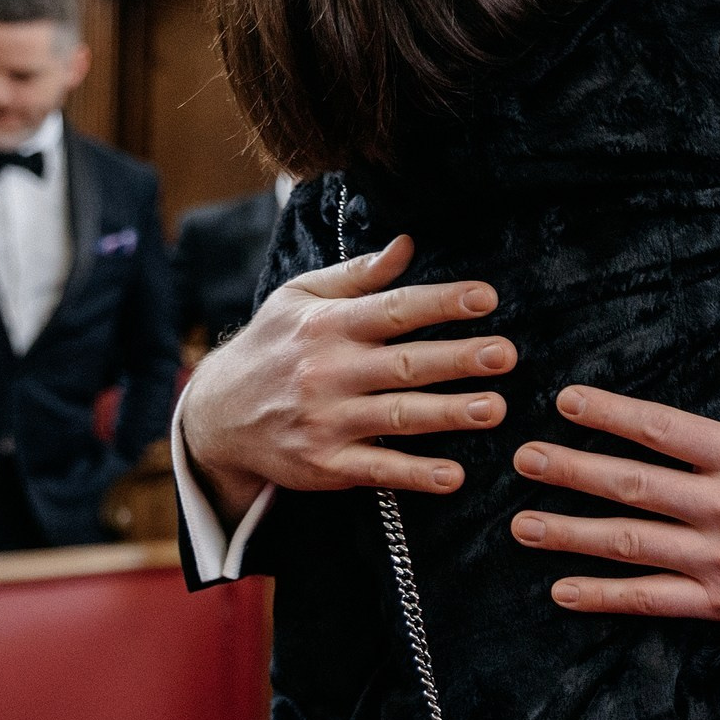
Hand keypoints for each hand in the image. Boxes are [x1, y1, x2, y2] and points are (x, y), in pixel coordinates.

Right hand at [178, 235, 517, 516]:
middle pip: (403, 364)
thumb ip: (358, 275)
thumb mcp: (300, 299)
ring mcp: (326, 421)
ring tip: (495, 409)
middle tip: (505, 354)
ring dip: (448, 413)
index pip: (393, 309)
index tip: (486, 297)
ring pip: (397, 416)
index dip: (440, 303)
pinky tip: (453, 475)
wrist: (214, 416)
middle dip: (457, 359)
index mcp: (328, 326)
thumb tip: (407, 244)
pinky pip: (377, 469)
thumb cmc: (271, 348)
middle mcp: (328, 372)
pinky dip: (415, 474)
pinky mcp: (325, 464)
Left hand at [510, 321, 719, 626]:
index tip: (567, 402)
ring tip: (524, 523)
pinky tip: (564, 589)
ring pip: (634, 544)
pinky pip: (654, 599)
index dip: (612, 415)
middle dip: (573, 470)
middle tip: (525, 458)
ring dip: (573, 534)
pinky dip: (605, 597)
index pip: (666, 430)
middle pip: (636, 486)